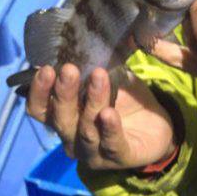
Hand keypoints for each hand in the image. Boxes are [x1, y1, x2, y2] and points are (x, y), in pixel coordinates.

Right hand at [26, 64, 176, 169]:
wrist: (158, 125)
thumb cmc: (125, 100)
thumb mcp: (109, 78)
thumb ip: (95, 65)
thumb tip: (89, 37)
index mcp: (64, 118)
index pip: (40, 110)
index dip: (39, 92)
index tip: (45, 68)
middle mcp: (72, 138)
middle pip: (60, 119)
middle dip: (64, 93)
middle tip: (70, 69)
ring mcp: (93, 153)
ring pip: (86, 129)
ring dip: (91, 101)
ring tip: (99, 77)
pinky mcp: (119, 158)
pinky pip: (111, 144)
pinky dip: (109, 128)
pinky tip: (109, 113)